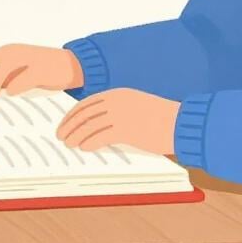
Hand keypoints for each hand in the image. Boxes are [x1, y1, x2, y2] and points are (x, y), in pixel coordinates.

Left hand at [0, 44, 82, 99]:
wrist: (70, 65)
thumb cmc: (39, 73)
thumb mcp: (16, 74)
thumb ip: (0, 79)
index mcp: (5, 52)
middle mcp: (14, 52)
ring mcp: (28, 59)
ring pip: (3, 69)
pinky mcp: (42, 68)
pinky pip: (26, 77)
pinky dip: (17, 85)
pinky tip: (10, 94)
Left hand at [56, 88, 179, 154]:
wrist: (180, 122)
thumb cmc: (163, 118)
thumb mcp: (138, 107)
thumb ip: (120, 111)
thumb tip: (103, 124)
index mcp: (119, 94)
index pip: (88, 103)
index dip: (73, 114)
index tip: (65, 122)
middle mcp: (117, 101)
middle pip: (85, 113)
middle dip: (70, 125)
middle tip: (60, 135)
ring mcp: (121, 114)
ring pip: (89, 125)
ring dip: (76, 136)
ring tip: (68, 144)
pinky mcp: (126, 129)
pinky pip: (100, 136)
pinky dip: (89, 142)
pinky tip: (84, 148)